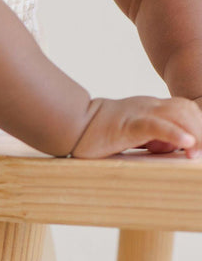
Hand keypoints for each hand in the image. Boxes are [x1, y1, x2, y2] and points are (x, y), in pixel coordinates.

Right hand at [71, 96, 201, 158]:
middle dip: (201, 130)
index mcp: (149, 108)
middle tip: (201, 154)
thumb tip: (167, 148)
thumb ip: (148, 137)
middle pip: (187, 109)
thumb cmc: (95, 134)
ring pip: (178, 115)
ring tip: (197, 153)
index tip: (198, 146)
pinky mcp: (128, 125)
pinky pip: (157, 125)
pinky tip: (187, 144)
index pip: (184, 109)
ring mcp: (139, 113)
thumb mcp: (128, 133)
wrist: (70, 124)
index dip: (197, 124)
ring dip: (194, 134)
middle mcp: (148, 106)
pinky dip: (175, 134)